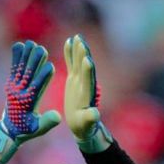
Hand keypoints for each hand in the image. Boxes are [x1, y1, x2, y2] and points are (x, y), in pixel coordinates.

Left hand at [0, 40, 59, 163]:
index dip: (43, 77)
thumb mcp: (39, 129)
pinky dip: (16, 57)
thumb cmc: (27, 130)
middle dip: (34, 62)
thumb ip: (48, 122)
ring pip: (21, 69)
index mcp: (28, 103)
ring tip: (31, 43)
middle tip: (41, 49)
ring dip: (26, 55)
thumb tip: (58, 116)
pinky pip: (13, 69)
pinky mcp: (11, 84)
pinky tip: (19, 45)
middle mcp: (20, 93)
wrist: (9, 130)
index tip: (50, 66)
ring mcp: (14, 88)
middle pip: (28, 75)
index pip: (37, 88)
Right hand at [63, 34, 110, 153]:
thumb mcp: (86, 123)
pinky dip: (70, 53)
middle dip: (83, 55)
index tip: (87, 59)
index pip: (88, 81)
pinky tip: (69, 41)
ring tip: (77, 37)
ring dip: (78, 50)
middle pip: (85, 67)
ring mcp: (80, 80)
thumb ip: (90, 118)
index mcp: (87, 94)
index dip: (88, 70)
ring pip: (79, 62)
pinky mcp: (74, 79)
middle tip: (82, 42)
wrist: (82, 124)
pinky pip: (72, 63)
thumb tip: (95, 115)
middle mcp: (85, 84)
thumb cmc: (84, 126)